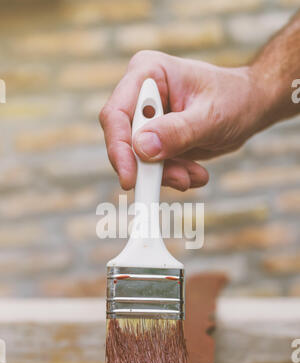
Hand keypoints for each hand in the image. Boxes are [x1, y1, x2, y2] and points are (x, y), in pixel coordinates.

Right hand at [100, 51, 264, 190]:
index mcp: (148, 73)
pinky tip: (195, 173)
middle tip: (180, 181)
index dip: (119, 149)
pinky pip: (152, 166)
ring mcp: (146, 118)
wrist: (250, 107)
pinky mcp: (154, 138)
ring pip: (138, 159)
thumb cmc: (234, 99)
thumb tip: (142, 148)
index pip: (116, 114)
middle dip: (150, 167)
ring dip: (166, 174)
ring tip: (195, 175)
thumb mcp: (210, 117)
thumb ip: (177, 132)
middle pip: (123, 141)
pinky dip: (173, 175)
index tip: (130, 180)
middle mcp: (140, 94)